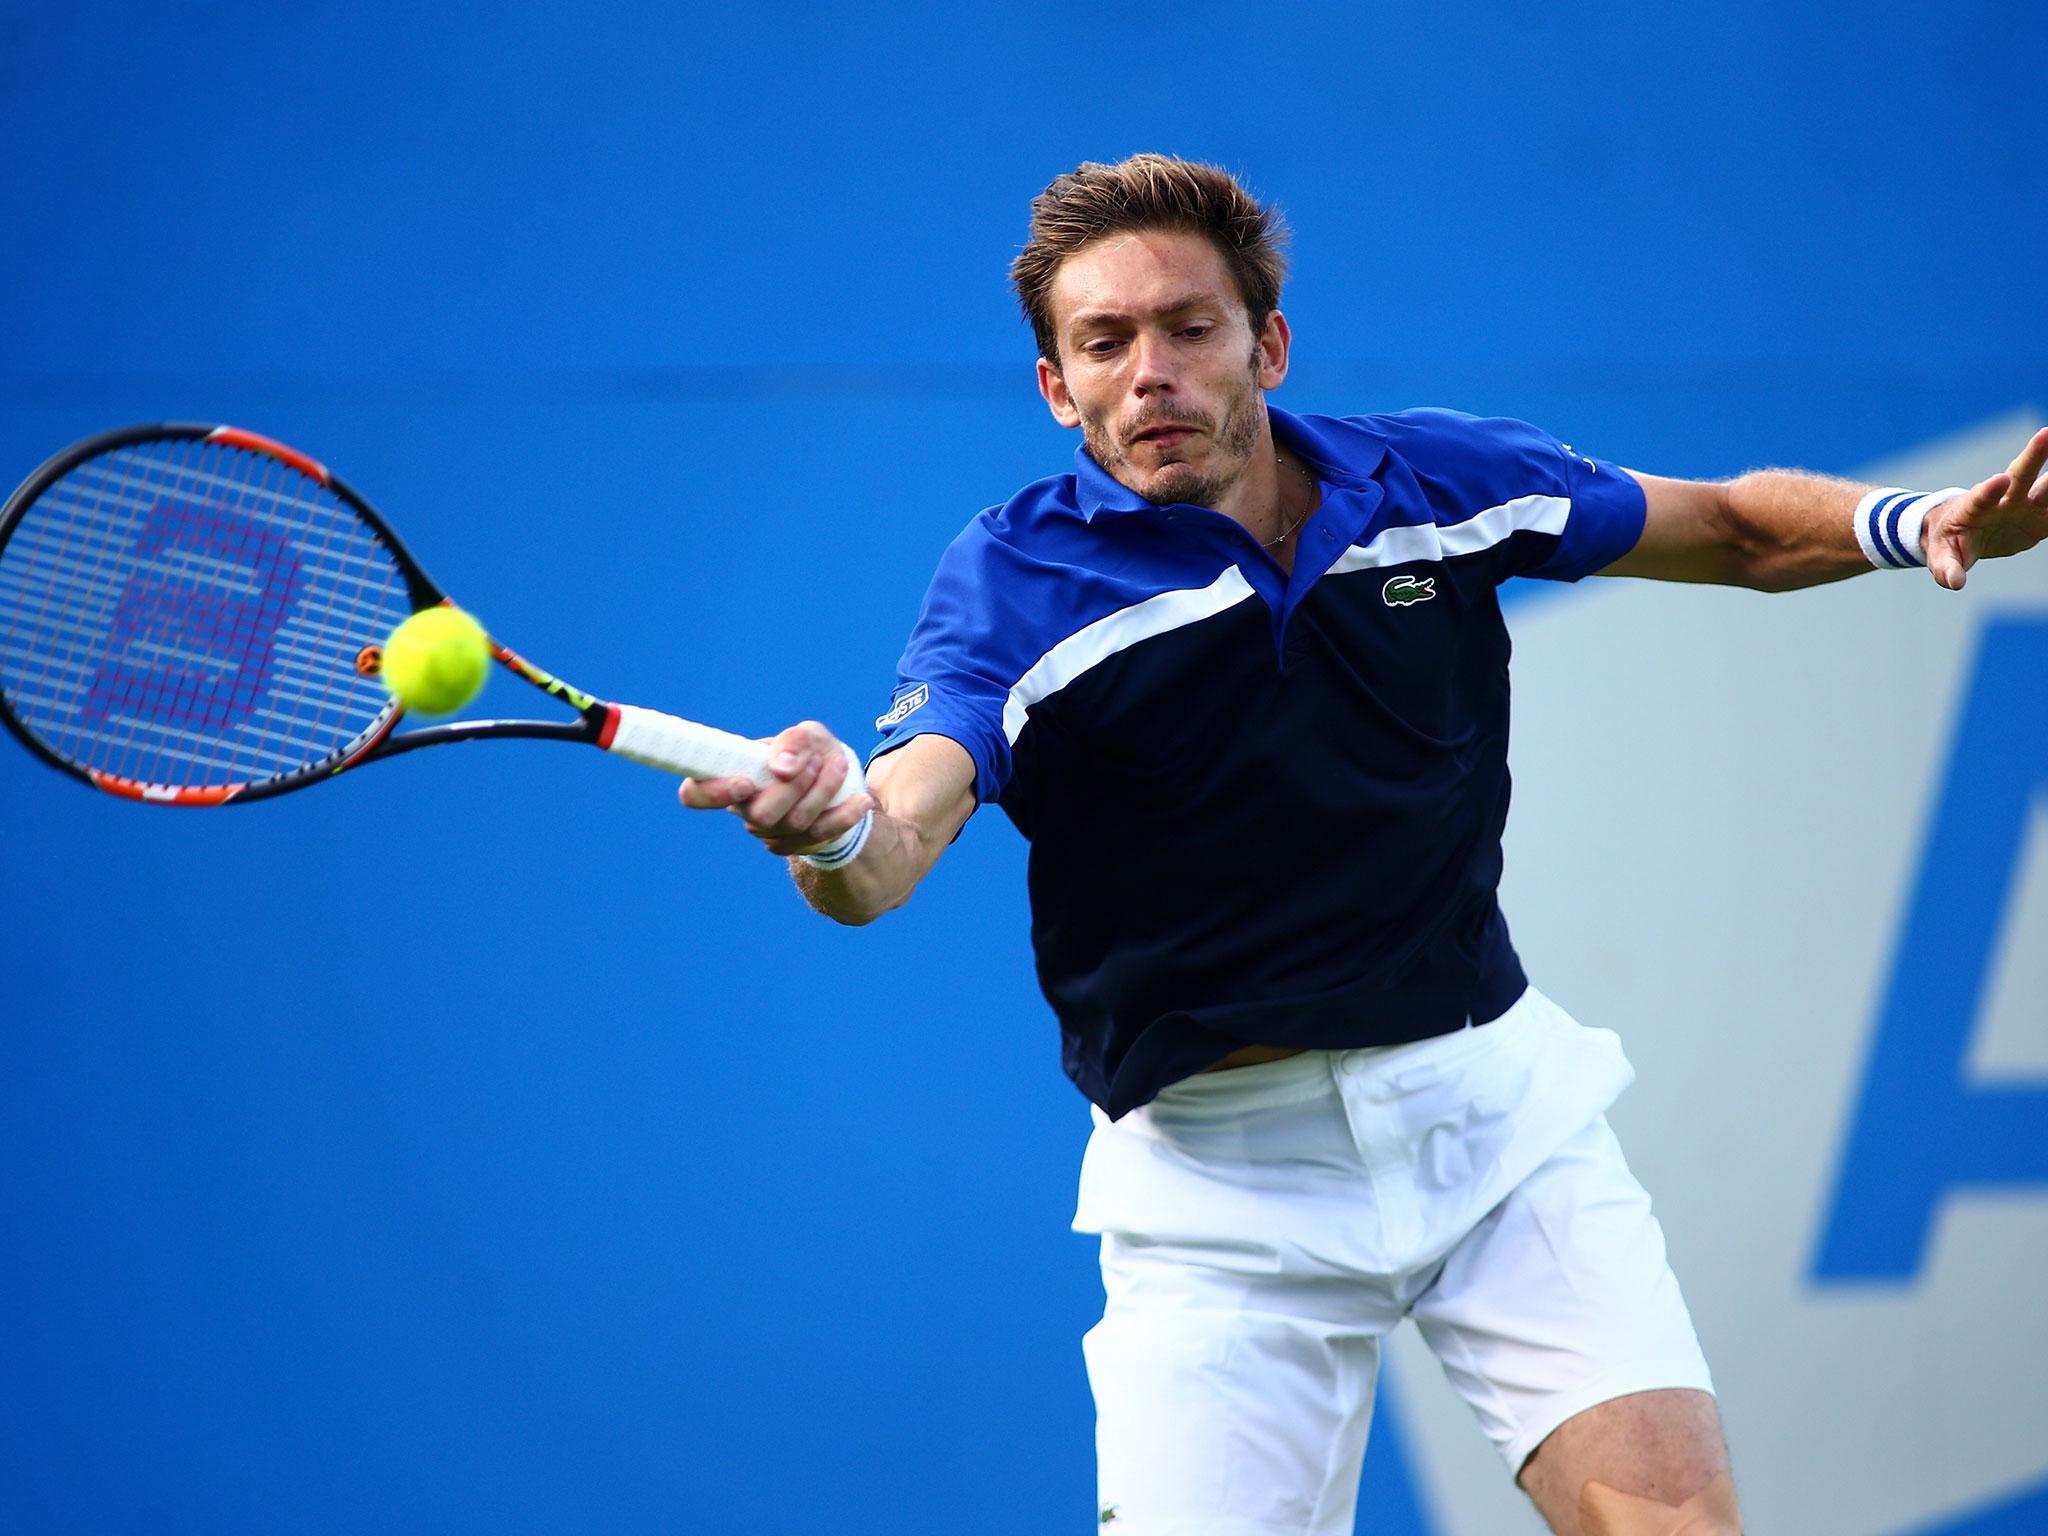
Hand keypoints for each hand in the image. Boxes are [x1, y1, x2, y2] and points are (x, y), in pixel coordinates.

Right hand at [677, 719, 873, 856]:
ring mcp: (771, 833)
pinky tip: (861, 801)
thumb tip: (781, 767)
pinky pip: (821, 836)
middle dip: (795, 787)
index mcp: (733, 778)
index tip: (746, 782)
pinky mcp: (798, 846)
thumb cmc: (811, 754)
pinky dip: (845, 815)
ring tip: (841, 766)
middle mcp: (746, 810)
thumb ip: (794, 741)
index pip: (696, 794)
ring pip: (795, 824)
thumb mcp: (808, 736)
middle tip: (819, 762)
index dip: (713, 793)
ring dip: (824, 793)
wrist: (838, 783)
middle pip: (760, 814)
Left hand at [1923, 425, 2047, 589]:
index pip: (1981, 496)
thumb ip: (1946, 568)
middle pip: (2021, 475)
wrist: (1962, 531)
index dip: (1990, 490)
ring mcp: (2026, 505)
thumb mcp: (1941, 558)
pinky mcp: (2042, 518)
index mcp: (1973, 507)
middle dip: (2034, 455)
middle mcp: (2004, 499)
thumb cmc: (1948, 541)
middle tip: (2047, 433)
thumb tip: (1954, 583)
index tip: (2000, 479)